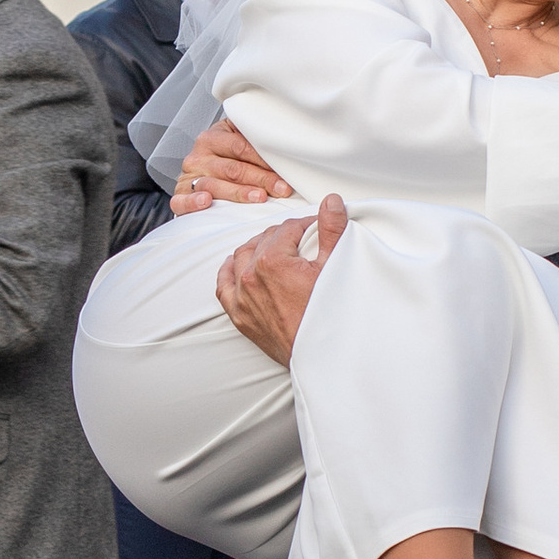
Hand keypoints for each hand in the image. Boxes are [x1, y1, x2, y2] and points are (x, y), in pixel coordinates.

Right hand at [174, 117, 292, 214]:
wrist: (198, 176)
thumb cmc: (226, 161)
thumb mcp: (237, 144)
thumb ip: (254, 143)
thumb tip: (287, 145)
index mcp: (213, 137)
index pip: (240, 146)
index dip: (264, 159)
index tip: (286, 171)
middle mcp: (199, 156)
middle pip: (233, 168)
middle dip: (261, 179)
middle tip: (282, 189)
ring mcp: (189, 176)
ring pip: (214, 185)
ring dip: (238, 192)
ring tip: (260, 197)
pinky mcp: (179, 196)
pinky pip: (182, 201)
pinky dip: (193, 202)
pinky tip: (207, 202)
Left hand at [216, 199, 345, 364]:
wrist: (322, 357)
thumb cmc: (330, 315)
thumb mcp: (334, 268)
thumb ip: (330, 230)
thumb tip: (330, 201)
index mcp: (272, 261)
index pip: (287, 228)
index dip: (306, 224)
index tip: (318, 228)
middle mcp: (250, 276)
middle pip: (264, 239)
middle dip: (284, 235)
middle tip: (303, 239)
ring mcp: (242, 297)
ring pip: (241, 256)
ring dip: (258, 248)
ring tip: (275, 248)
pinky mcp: (239, 315)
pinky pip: (223, 285)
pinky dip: (228, 271)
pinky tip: (235, 264)